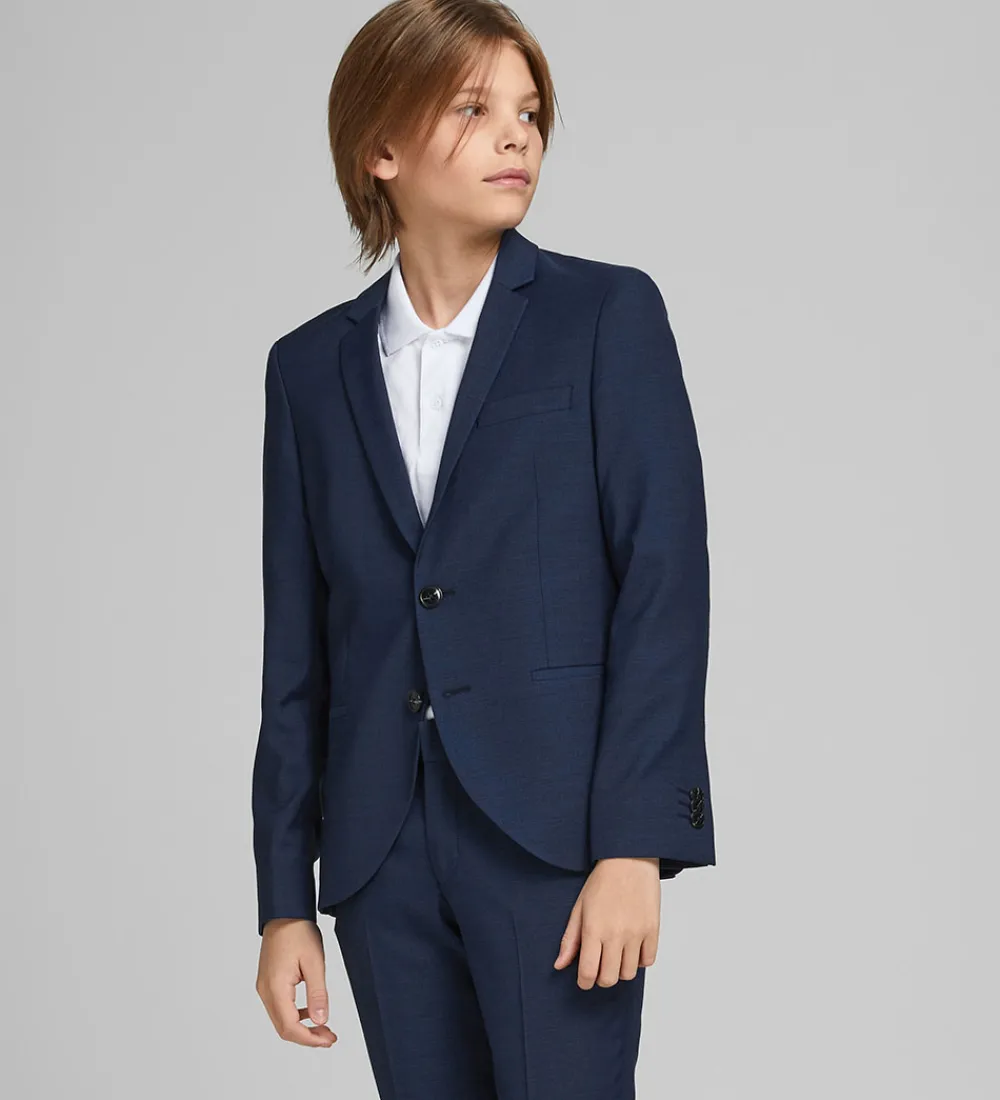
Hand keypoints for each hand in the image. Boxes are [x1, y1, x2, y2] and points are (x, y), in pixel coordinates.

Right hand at [256, 918, 337, 1046]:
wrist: (284, 912)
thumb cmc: (298, 931)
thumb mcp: (315, 962)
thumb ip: (317, 993)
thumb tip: (320, 1021)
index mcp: (275, 987)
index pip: (290, 1026)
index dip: (310, 1039)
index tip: (328, 1040)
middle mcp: (265, 991)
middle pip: (283, 1027)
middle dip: (307, 1037)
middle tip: (329, 1038)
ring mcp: (264, 987)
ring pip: (281, 1019)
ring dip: (302, 1027)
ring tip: (324, 1028)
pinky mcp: (268, 982)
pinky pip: (280, 1007)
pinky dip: (296, 1015)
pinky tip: (311, 1012)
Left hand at [553, 857, 659, 988]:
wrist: (629, 859)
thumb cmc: (602, 881)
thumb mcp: (579, 907)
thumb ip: (570, 939)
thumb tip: (559, 965)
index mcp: (593, 929)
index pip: (588, 972)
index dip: (584, 982)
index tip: (584, 980)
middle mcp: (616, 934)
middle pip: (609, 979)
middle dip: (601, 978)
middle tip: (599, 966)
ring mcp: (636, 933)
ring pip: (628, 973)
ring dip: (620, 969)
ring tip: (616, 953)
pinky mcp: (653, 929)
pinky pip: (648, 961)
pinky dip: (639, 959)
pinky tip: (632, 947)